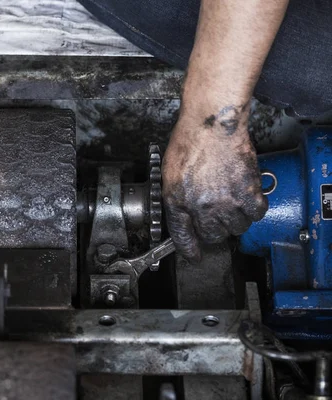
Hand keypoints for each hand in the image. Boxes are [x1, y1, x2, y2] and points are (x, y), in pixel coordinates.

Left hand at [162, 105, 267, 261]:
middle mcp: (200, 207)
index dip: (189, 250)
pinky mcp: (248, 194)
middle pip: (212, 235)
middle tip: (216, 216)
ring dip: (235, 219)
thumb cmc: (189, 142)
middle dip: (214, 229)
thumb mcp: (169, 174)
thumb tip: (184, 216)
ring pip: (236, 228)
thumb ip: (176, 198)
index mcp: (177, 202)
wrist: (212, 124)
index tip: (193, 256)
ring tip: (231, 203)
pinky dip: (253, 208)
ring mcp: (225, 202)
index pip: (182, 237)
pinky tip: (247, 198)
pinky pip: (255, 214)